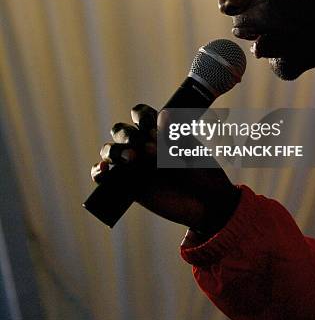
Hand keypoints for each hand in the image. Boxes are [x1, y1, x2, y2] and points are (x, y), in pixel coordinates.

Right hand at [91, 104, 240, 234]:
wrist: (210, 204)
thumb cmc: (205, 173)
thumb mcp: (193, 151)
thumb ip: (176, 136)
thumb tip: (162, 115)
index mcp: (159, 132)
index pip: (140, 115)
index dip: (141, 116)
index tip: (152, 127)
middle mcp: (143, 146)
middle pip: (121, 131)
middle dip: (128, 135)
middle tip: (146, 147)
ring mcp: (134, 166)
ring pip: (109, 151)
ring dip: (115, 151)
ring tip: (132, 159)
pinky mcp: (128, 187)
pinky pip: (104, 177)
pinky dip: (98, 172)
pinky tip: (104, 170)